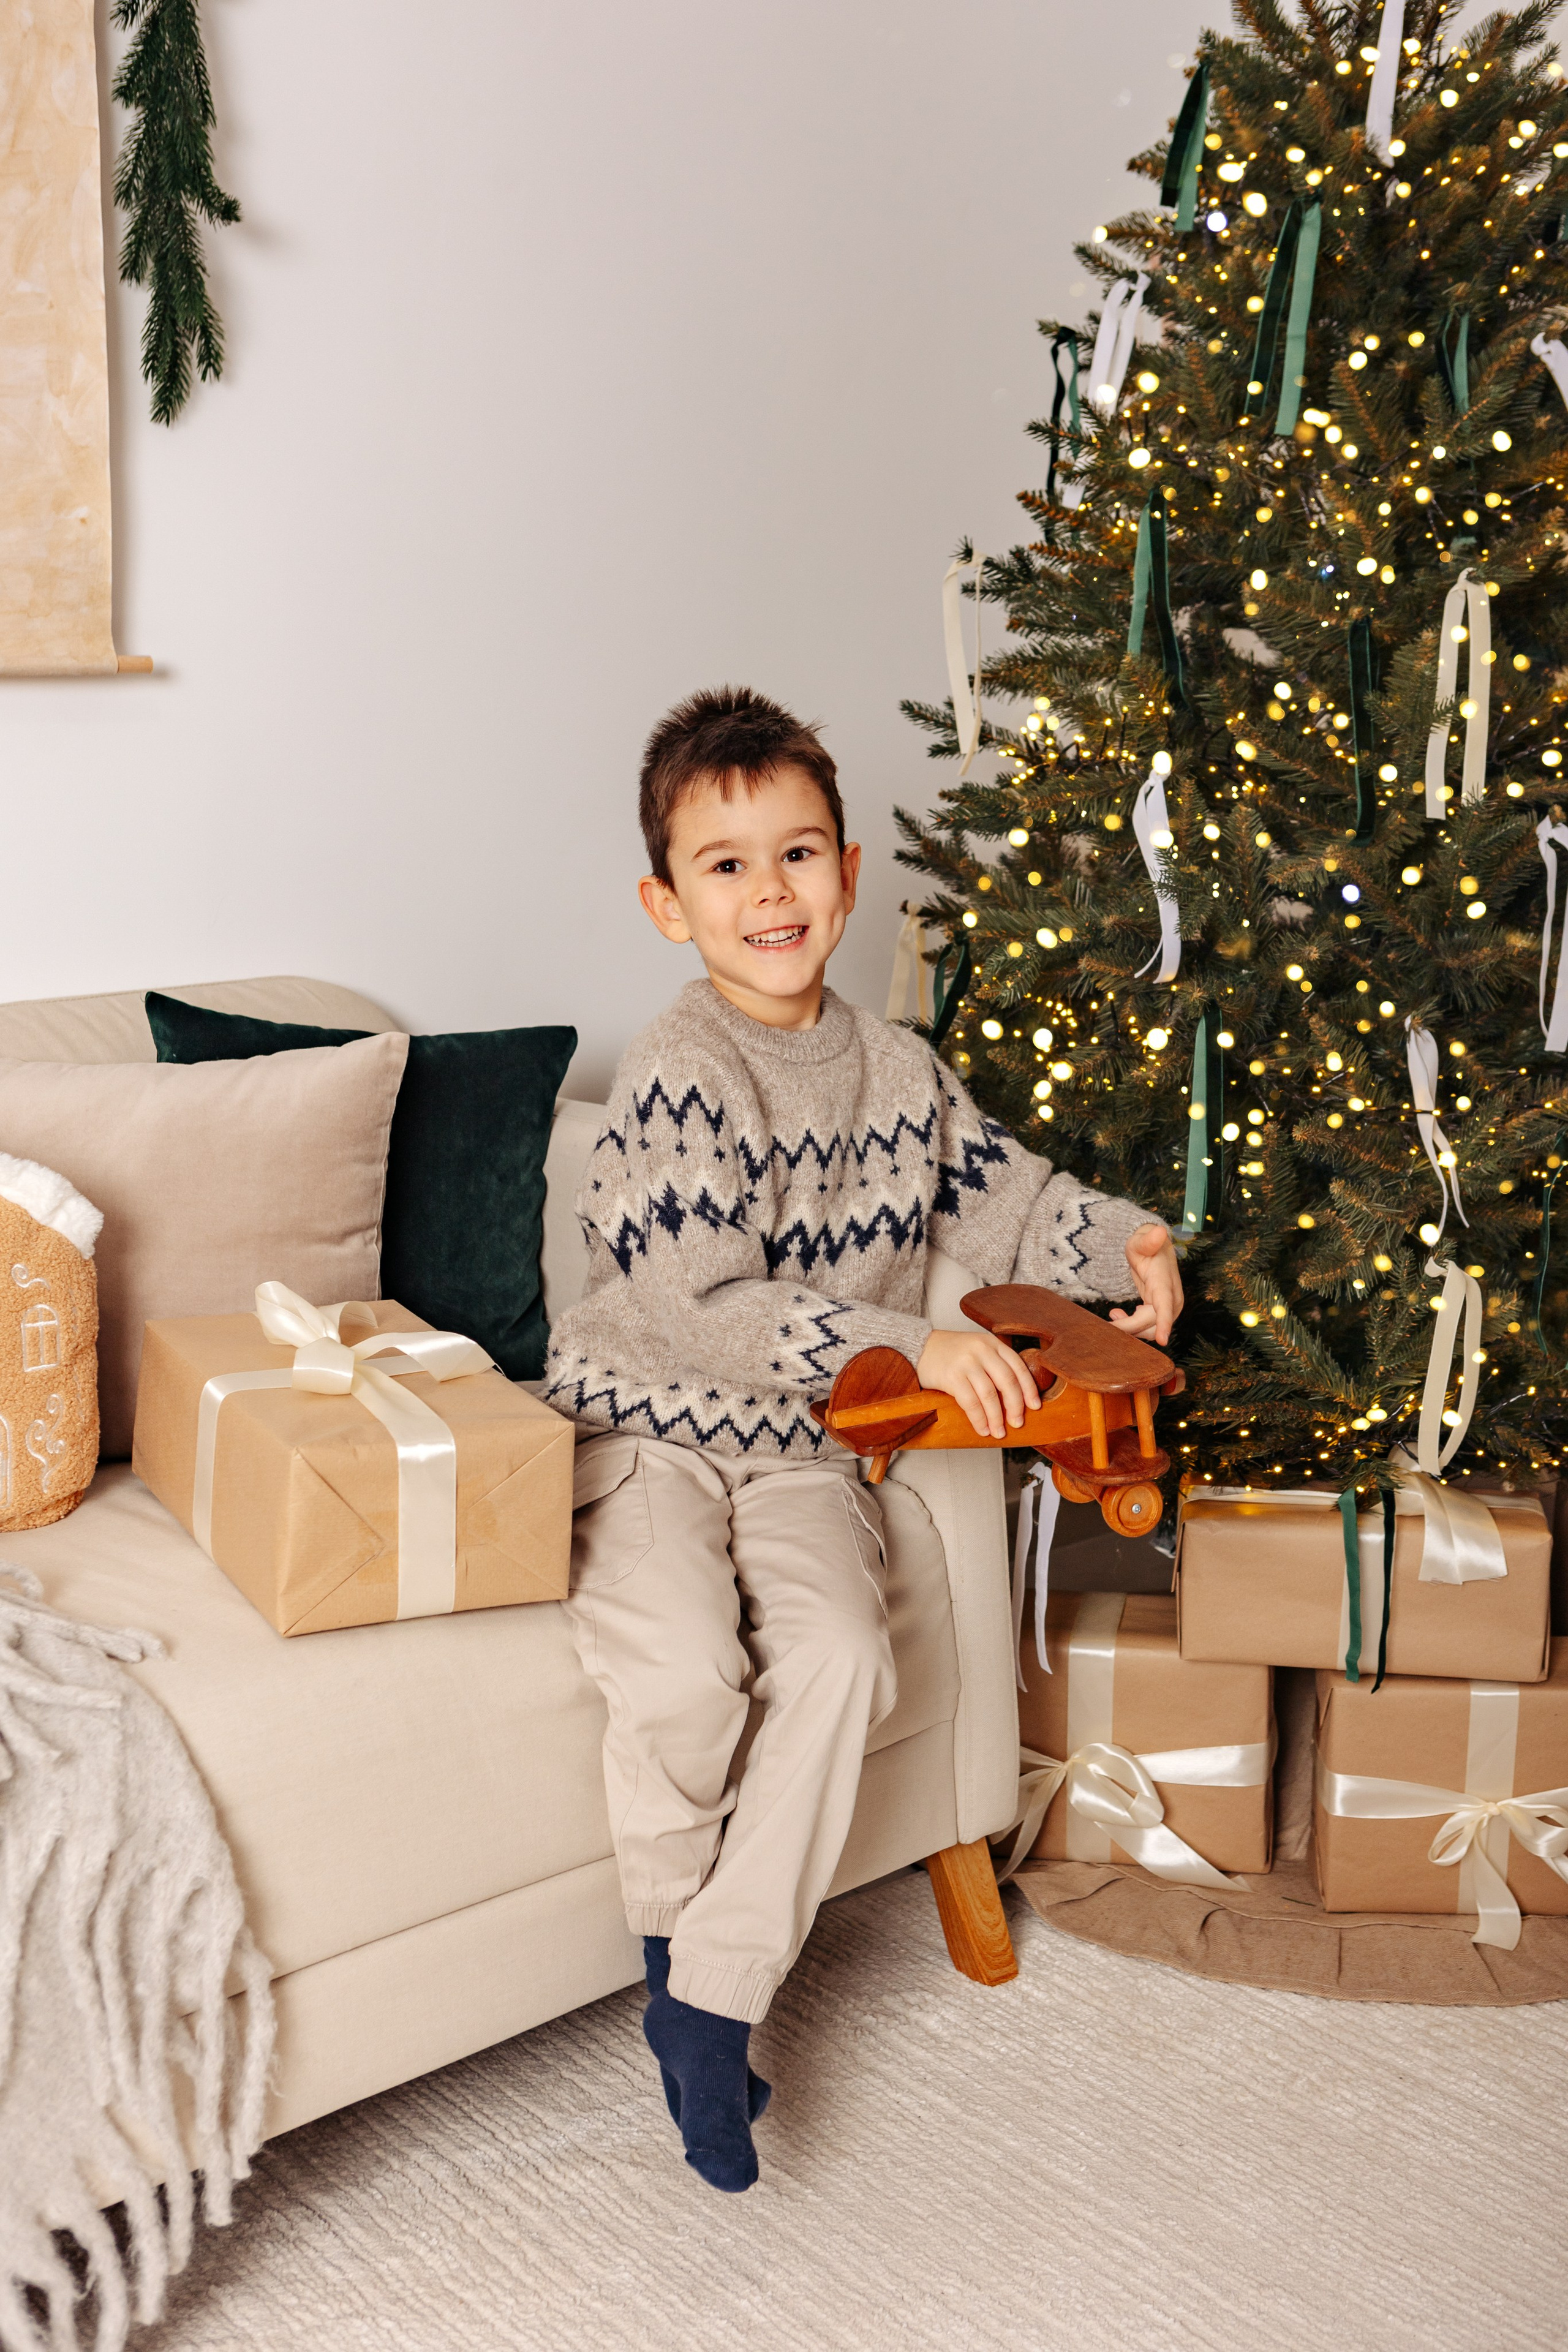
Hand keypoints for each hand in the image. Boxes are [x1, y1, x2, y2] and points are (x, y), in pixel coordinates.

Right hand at [917, 1326, 1040, 1439]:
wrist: (918, 1348)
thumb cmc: (950, 1353)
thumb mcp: (977, 1349)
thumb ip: (995, 1364)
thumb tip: (1016, 1397)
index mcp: (992, 1343)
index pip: (1018, 1367)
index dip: (1029, 1389)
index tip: (1035, 1406)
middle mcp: (981, 1350)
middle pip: (1007, 1382)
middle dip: (1015, 1406)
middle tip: (1017, 1423)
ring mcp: (966, 1362)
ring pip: (990, 1395)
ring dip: (996, 1418)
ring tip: (999, 1431)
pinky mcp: (951, 1376)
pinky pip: (970, 1402)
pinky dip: (979, 1419)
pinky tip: (982, 1429)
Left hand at [1108, 1223, 1183, 1346]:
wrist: (1151, 1251)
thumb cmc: (1144, 1245)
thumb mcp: (1140, 1241)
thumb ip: (1148, 1239)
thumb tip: (1160, 1230)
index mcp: (1165, 1283)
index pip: (1166, 1305)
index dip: (1165, 1323)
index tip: (1164, 1341)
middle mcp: (1172, 1299)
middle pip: (1152, 1323)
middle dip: (1130, 1327)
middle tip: (1107, 1324)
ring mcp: (1168, 1308)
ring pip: (1150, 1330)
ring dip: (1130, 1327)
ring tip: (1113, 1314)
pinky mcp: (1162, 1313)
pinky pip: (1148, 1328)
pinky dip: (1132, 1326)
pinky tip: (1118, 1315)